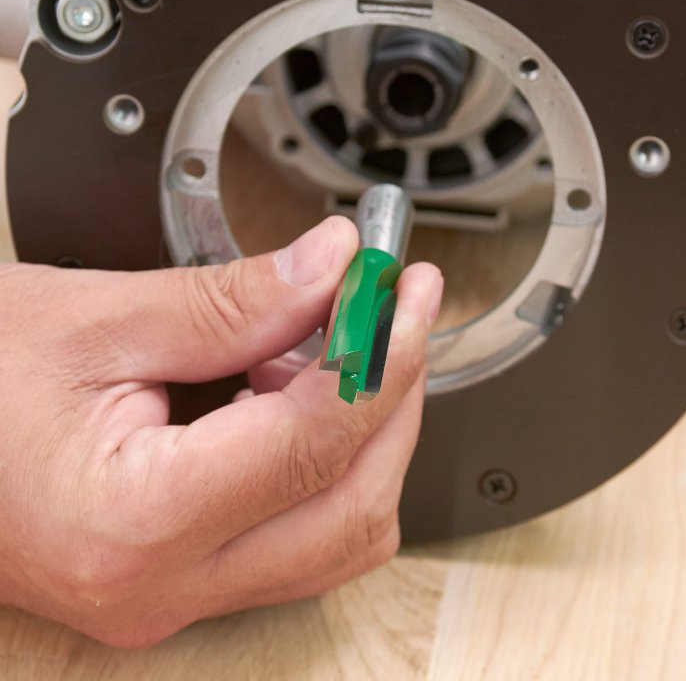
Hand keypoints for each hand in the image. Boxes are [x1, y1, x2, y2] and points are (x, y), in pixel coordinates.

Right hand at [0, 216, 442, 646]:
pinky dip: (328, 461)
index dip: (382, 352)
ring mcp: (175, 596)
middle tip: (396, 309)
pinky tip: (298, 394)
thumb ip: (234, 301)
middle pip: (354, 503)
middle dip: (393, 395)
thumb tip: (331, 268)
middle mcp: (163, 585)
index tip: (407, 290)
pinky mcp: (182, 581)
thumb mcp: (99, 318)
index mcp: (135, 522)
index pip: (316, 440)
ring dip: (366, 432)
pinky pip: (303, 536)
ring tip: (330, 347)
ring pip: (343, 532)